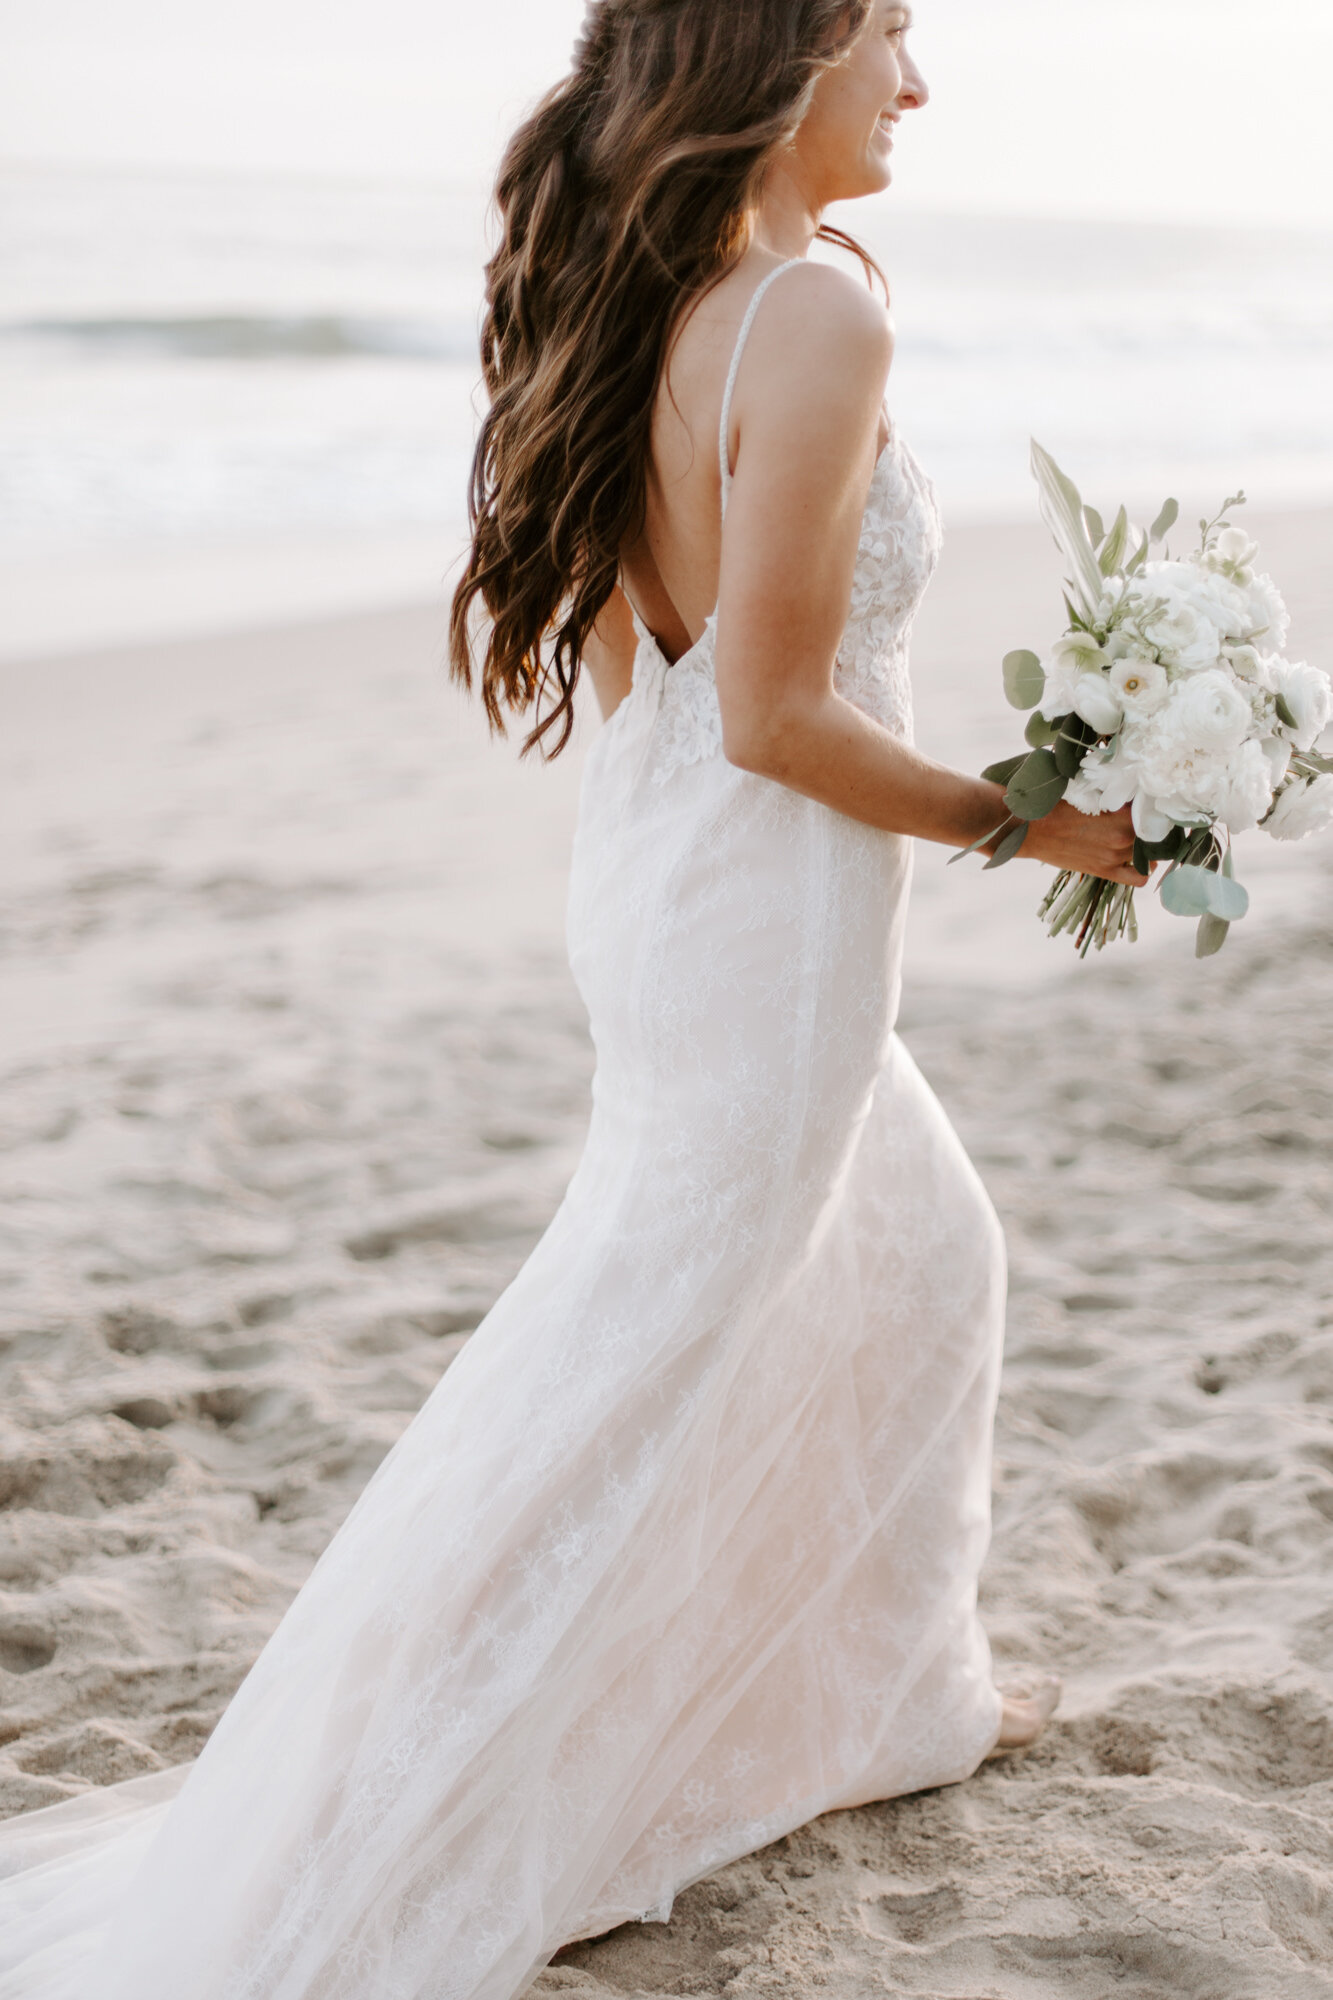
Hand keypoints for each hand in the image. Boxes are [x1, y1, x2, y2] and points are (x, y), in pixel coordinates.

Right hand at [1018, 802, 1148, 886]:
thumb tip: (1130, 799)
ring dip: (1147, 849)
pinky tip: (1138, 863)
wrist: (1033, 829)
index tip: (1147, 808)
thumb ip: (1114, 800)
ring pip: (1149, 855)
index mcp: (1122, 814)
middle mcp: (1123, 837)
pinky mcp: (1105, 871)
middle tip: (1143, 823)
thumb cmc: (1057, 807)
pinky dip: (1143, 871)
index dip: (1152, 810)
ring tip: (1139, 842)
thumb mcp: (1090, 795)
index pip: (1152, 813)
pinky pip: (1138, 878)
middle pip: (1153, 834)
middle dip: (1150, 828)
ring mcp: (1115, 856)